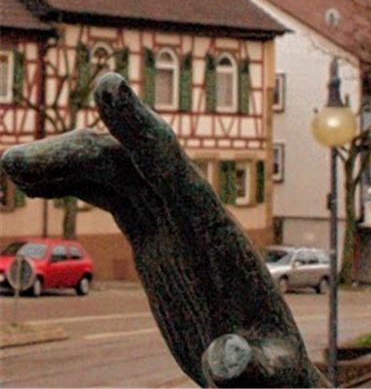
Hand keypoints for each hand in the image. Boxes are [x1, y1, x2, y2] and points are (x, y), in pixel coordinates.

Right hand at [1, 72, 324, 386]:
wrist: (267, 373)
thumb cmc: (271, 375)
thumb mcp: (265, 375)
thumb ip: (249, 368)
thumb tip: (226, 363)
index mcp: (215, 233)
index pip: (173, 168)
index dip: (138, 126)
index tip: (106, 83)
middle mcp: (194, 215)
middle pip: (134, 163)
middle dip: (79, 151)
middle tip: (12, 164)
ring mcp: (175, 222)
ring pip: (119, 172)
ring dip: (68, 161)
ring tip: (12, 167)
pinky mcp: (159, 237)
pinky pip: (114, 194)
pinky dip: (77, 182)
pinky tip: (37, 184)